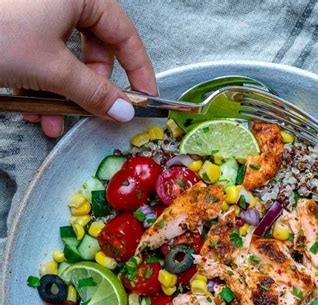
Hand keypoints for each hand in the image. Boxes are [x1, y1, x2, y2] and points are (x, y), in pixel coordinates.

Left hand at [1, 0, 156, 136]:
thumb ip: (95, 93)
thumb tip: (126, 111)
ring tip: (52, 123)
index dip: (138, 70)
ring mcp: (35, 12)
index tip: (145, 99)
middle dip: (90, 89)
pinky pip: (41, 57)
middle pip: (94, 48)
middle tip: (92, 113)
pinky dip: (40, 86)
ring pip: (65, 58)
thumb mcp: (53, 69)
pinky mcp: (16, 27)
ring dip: (63, 96)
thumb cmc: (0, 35)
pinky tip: (30, 109)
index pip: (124, 33)